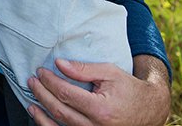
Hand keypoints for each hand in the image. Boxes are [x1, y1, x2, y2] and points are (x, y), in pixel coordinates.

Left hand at [26, 56, 170, 125]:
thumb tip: (59, 64)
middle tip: (32, 81)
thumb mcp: (110, 73)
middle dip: (42, 95)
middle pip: (60, 111)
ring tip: (32, 102)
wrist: (149, 110)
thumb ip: (84, 69)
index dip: (50, 82)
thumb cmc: (129, 89)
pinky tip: (43, 117)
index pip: (66, 94)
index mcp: (101, 109)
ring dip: (42, 115)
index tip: (41, 72)